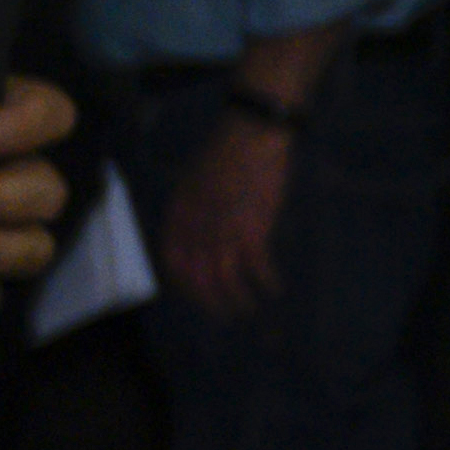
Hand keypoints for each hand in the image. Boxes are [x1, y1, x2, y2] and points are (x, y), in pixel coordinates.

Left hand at [155, 104, 295, 319]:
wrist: (251, 133)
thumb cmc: (225, 150)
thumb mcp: (194, 178)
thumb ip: (193, 209)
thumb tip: (200, 234)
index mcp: (179, 215)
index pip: (174, 263)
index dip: (186, 286)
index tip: (200, 296)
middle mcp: (196, 230)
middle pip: (199, 280)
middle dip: (212, 303)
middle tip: (226, 315)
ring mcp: (223, 233)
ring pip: (225, 282)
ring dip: (239, 301)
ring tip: (251, 309)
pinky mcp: (252, 231)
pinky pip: (258, 269)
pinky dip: (267, 283)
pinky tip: (274, 287)